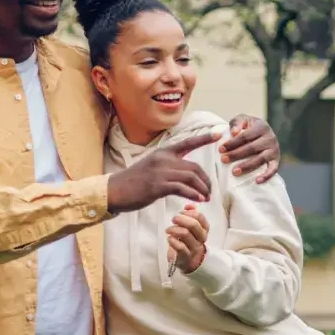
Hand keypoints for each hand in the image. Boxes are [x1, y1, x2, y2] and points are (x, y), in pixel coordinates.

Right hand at [107, 132, 221, 213]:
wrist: (115, 190)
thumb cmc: (134, 182)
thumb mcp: (152, 167)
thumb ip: (168, 167)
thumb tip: (185, 175)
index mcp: (163, 152)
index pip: (188, 142)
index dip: (204, 138)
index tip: (219, 134)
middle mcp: (164, 159)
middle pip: (194, 167)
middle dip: (206, 180)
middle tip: (209, 191)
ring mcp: (161, 172)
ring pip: (191, 177)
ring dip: (202, 189)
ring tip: (206, 198)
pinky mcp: (158, 186)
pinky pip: (182, 188)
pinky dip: (193, 194)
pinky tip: (198, 200)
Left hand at [166, 204, 209, 273]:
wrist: (189, 262)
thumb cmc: (188, 242)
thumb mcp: (191, 228)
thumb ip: (190, 216)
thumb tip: (189, 205)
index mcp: (204, 229)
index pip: (200, 217)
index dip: (190, 212)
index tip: (182, 212)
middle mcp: (201, 238)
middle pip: (194, 225)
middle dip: (182, 219)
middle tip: (174, 218)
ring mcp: (194, 248)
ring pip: (186, 234)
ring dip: (175, 229)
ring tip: (168, 230)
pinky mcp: (186, 257)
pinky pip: (180, 247)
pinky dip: (173, 241)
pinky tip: (169, 239)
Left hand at [221, 115, 279, 183]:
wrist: (264, 131)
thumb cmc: (249, 127)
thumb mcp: (243, 119)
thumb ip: (236, 122)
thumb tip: (233, 132)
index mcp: (262, 127)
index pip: (245, 136)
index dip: (232, 143)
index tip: (220, 149)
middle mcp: (270, 138)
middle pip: (252, 148)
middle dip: (236, 155)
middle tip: (223, 160)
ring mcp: (274, 150)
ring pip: (260, 159)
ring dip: (247, 166)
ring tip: (234, 172)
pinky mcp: (276, 160)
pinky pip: (273, 169)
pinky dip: (266, 176)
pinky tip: (257, 181)